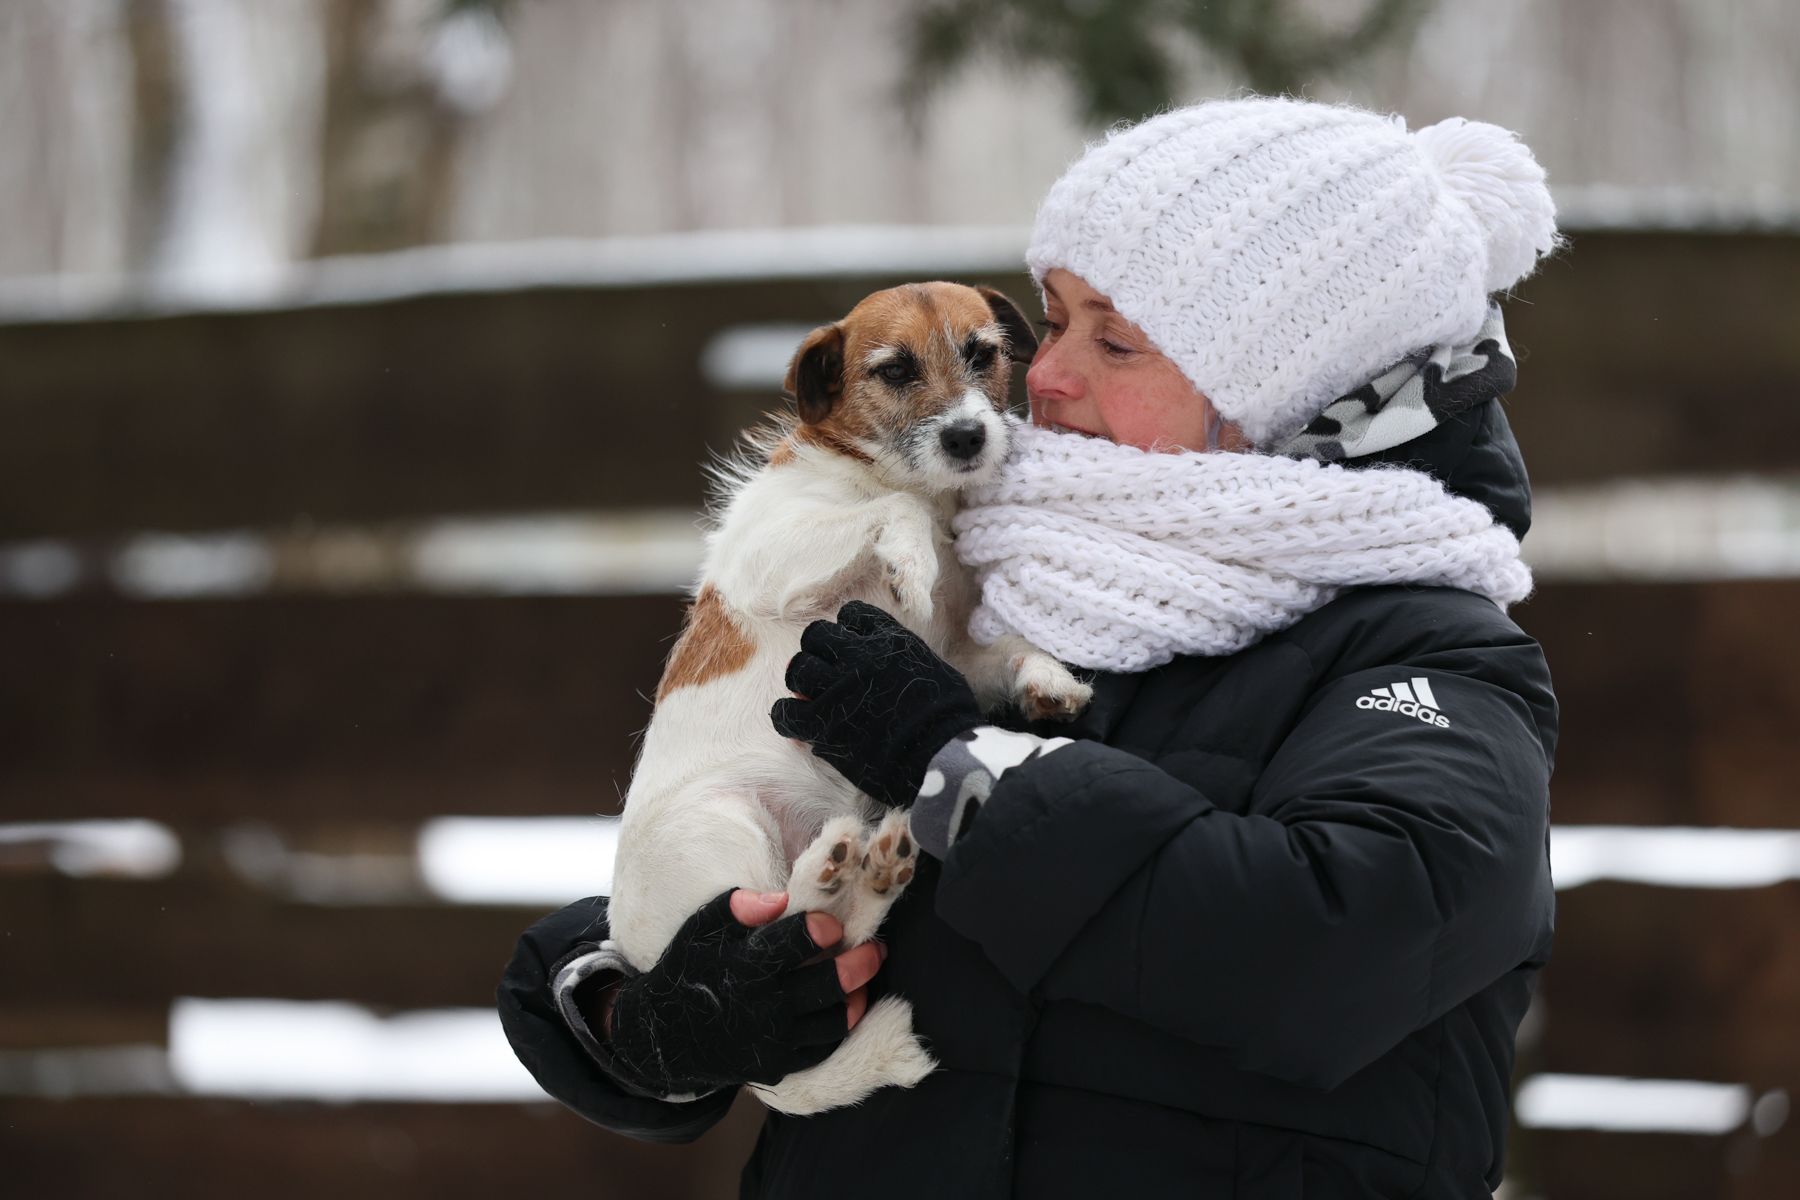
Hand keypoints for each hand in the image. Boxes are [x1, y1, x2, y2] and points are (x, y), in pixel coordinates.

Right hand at [600, 888, 884, 1094]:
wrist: (664, 1036)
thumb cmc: (687, 971)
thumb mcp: (701, 929)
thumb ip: (740, 906)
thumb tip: (782, 898)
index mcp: (745, 966)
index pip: (799, 941)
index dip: (823, 928)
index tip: (833, 924)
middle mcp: (762, 1006)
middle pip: (830, 984)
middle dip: (862, 962)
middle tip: (876, 948)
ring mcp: (772, 1041)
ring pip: (835, 1020)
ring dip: (858, 996)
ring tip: (865, 977)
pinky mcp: (777, 1066)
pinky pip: (822, 1048)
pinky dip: (840, 1026)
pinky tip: (846, 1006)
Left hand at [770, 600, 984, 807]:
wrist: (942, 753)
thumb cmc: (949, 718)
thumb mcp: (934, 669)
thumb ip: (906, 659)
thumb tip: (894, 668)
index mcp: (889, 640)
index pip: (853, 615)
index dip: (848, 631)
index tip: (851, 649)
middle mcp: (859, 656)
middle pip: (816, 635)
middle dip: (817, 652)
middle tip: (825, 674)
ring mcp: (838, 687)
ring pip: (797, 668)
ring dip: (801, 682)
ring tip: (810, 697)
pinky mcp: (822, 722)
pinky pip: (784, 711)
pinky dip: (786, 716)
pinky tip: (797, 725)